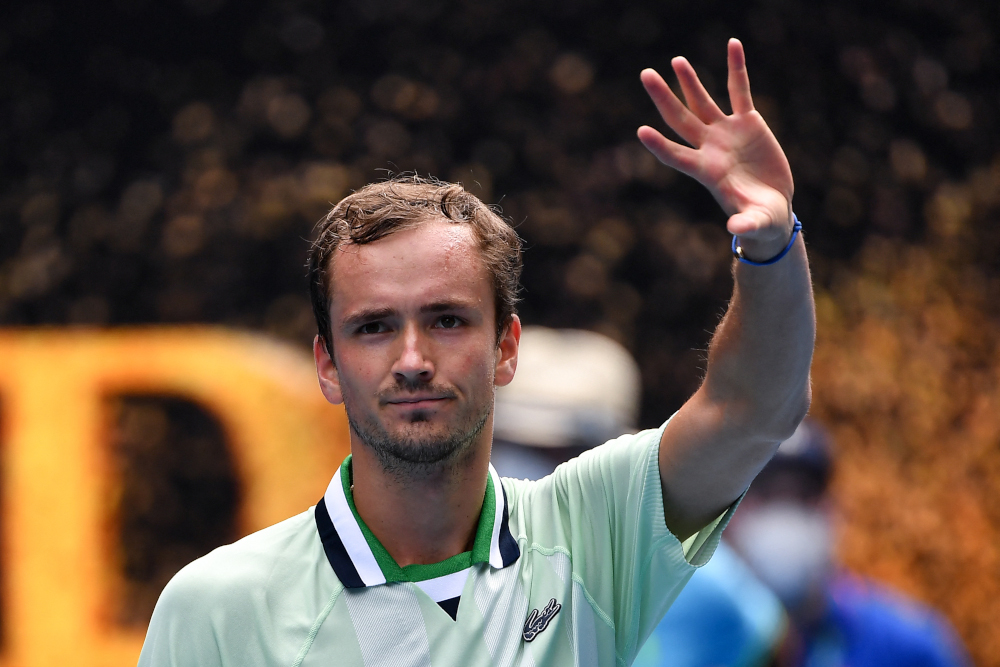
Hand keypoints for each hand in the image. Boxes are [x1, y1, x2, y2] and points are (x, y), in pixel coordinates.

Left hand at [637, 39, 793, 258]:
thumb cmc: (760, 221)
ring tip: (676, 60)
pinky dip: (736, 69)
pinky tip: (732, 45)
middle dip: (663, 98)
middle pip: (680, 119)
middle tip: (645, 75)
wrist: (772, 209)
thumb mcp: (755, 224)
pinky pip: (740, 90)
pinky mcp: (748, 122)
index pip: (676, 156)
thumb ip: (745, 225)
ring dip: (690, 81)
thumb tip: (735, 231)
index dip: (659, 146)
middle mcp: (710, 148)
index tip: (640, 130)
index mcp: (707, 172)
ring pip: (703, 102)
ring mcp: (726, 133)